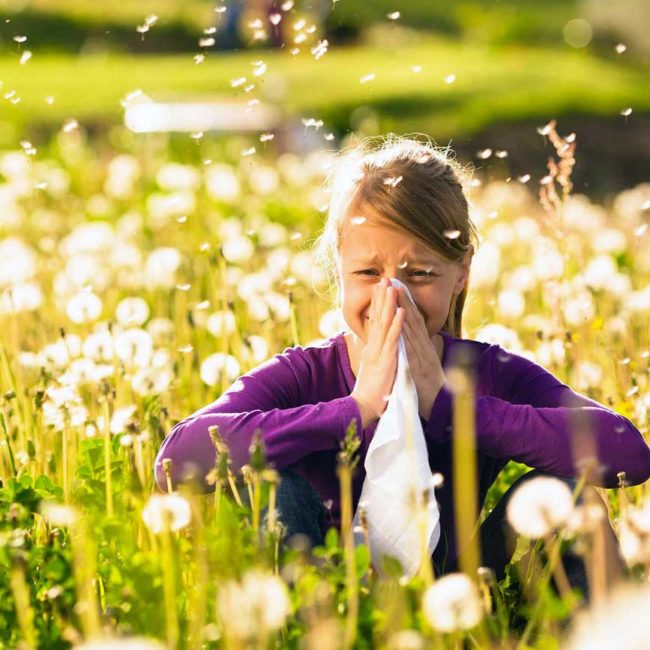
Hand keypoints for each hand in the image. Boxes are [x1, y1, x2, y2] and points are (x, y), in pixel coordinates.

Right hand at [350, 278, 404, 427]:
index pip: (374, 322)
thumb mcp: (373, 370)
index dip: (378, 305)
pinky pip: (393, 340)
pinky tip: (401, 311)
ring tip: (392, 288)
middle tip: (384, 279)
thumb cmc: (371, 392)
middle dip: (381, 298)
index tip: (380, 289)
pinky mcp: (386, 360)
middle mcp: (373, 347)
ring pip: (384, 324)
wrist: (363, 408)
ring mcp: (379, 352)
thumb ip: (375, 357)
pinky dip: (397, 324)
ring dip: (389, 305)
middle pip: (377, 318)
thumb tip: (376, 349)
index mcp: (372, 349)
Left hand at [395, 286, 445, 420]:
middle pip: (412, 319)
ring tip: (395, 292)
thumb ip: (417, 352)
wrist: (440, 407)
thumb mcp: (422, 365)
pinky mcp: (420, 366)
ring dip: (403, 309)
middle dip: (403, 299)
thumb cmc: (429, 388)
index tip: (396, 287)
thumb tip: (412, 341)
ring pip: (412, 328)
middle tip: (393, 280)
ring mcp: (422, 354)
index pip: (413, 320)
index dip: (405, 303)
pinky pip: (411, 347)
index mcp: (423, 346)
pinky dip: (406, 333)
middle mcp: (424, 347)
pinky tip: (400, 321)